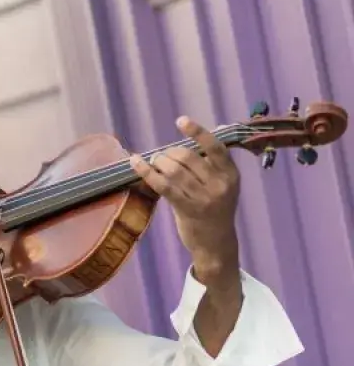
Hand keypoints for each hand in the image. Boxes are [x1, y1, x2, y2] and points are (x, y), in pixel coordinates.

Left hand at [130, 116, 240, 280]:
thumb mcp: (222, 187)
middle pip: (188, 157)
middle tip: (161, 157)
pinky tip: (135, 163)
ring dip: (158, 162)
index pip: (215, 146)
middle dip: (169, 153)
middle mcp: (220, 184)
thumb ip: (210, 167)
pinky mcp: (187, 209)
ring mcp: (204, 198)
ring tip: (152, 162)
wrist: (216, 244)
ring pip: (174, 170)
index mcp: (230, 174)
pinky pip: (164, 186)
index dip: (198, 131)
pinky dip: (147, 172)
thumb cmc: (214, 211)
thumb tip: (188, 143)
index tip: (181, 121)